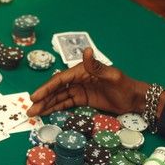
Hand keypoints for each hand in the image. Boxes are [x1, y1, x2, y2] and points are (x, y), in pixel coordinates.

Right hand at [27, 48, 151, 117]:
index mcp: (82, 71)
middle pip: (56, 89)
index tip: (35, 97)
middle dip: (42, 99)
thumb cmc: (125, 86)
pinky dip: (55, 107)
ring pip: (58, 97)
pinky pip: (65, 103)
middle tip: (30, 110)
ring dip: (46, 104)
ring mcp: (79, 89)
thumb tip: (86, 50)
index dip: (46, 88)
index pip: (60, 79)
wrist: (134, 99)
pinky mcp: (82, 99)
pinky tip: (45, 113)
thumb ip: (96, 66)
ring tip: (33, 113)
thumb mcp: (112, 76)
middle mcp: (77, 79)